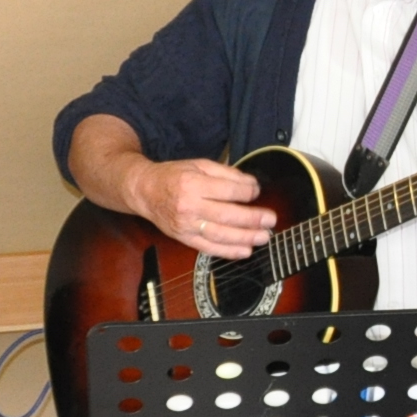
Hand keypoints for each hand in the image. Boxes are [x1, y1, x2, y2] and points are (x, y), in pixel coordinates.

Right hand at [131, 156, 274, 258]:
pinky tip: (245, 251)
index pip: (227, 191)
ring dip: (245, 238)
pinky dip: (229, 252)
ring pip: (220, 235)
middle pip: (226, 215)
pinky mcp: (184, 239)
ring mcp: (186, 226)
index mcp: (192, 184)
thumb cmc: (173, 176)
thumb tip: (251, 185)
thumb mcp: (199, 165)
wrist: (145, 192)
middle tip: (270, 220)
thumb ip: (226, 174)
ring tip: (264, 237)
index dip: (247, 192)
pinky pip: (209, 248)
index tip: (257, 192)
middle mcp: (188, 207)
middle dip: (252, 219)